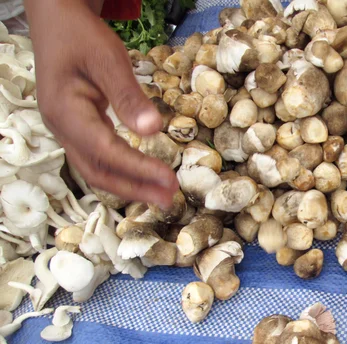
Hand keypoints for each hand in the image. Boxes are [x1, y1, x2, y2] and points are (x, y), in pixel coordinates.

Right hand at [24, 0, 178, 207]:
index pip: (104, 151)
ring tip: (161, 194)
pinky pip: (98, 157)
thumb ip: (128, 96)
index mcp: (65, 111)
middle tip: (168, 199)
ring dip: (130, 184)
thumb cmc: (81, 35)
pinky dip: (122, 170)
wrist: (56, 21)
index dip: (137, 168)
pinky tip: (143, 176)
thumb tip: (153, 130)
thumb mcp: (107, 59)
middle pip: (97, 171)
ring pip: (96, 168)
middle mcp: (61, 128)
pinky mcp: (76, 128)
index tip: (168, 179)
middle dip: (134, 188)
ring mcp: (66, 130)